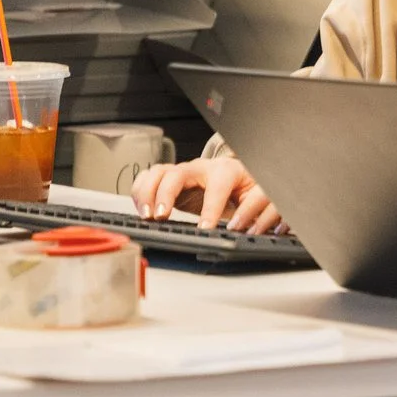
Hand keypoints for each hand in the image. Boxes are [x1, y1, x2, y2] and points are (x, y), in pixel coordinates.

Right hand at [132, 156, 284, 232]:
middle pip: (177, 173)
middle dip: (166, 194)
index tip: (204, 229)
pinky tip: (141, 208)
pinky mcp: (169, 179)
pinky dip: (140, 191)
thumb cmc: (244, 185)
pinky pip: (148, 177)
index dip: (209, 209)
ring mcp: (182, 171)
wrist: (235, 176)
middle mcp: (200, 168)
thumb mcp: (257, 194)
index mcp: (225, 171)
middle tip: (161, 216)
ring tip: (147, 215)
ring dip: (148, 193)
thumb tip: (242, 225)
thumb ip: (253, 207)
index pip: (216, 187)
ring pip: (158, 172)